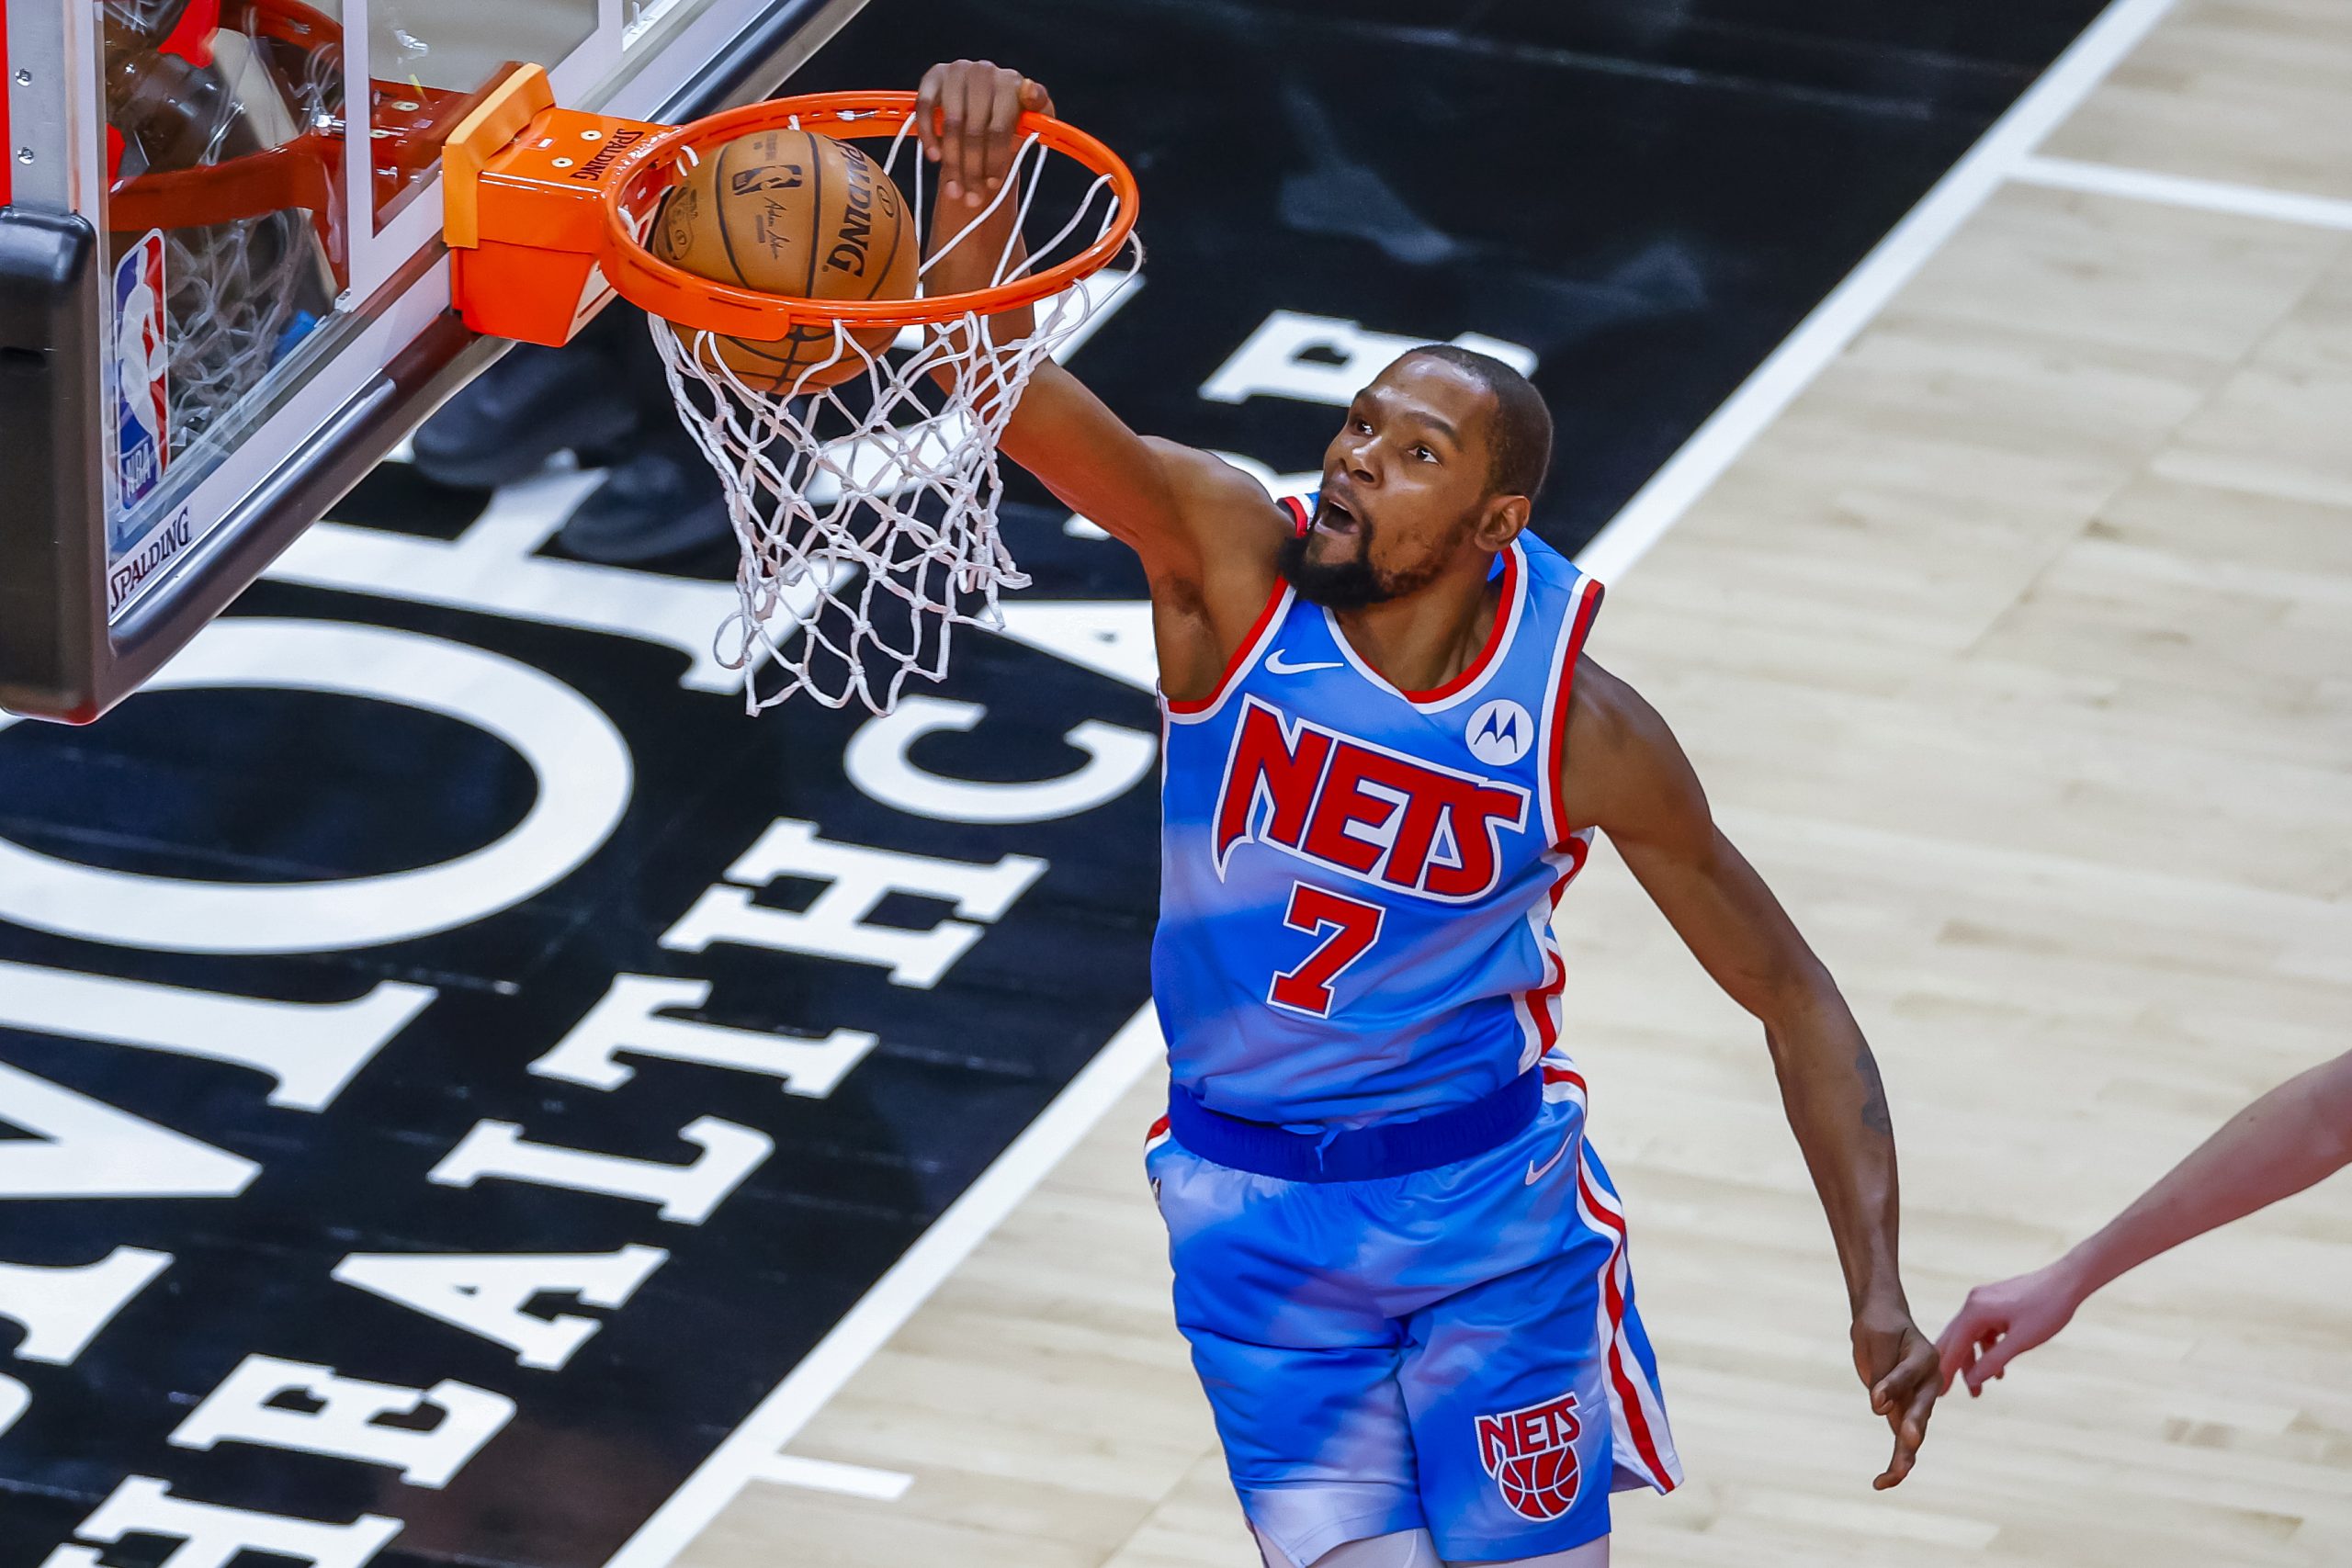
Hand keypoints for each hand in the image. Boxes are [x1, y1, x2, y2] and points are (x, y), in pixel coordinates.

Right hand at [914, 59, 1053, 208]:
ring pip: (951, 124)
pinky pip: (926, 109)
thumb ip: (1040, 108)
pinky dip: (928, 135)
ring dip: (951, 161)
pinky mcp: (933, 76)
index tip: (992, 185)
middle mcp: (984, 71)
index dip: (995, 160)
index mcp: (1011, 82)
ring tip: (954, 189)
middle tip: (972, 197)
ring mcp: (957, 71)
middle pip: (974, 130)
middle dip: (973, 169)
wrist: (984, 104)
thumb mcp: (1032, 117)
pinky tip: (934, 158)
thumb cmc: (1010, 116)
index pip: (1000, 127)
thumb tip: (1030, 92)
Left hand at [1852, 1298, 1938, 1489]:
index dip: (1893, 1386)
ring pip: (1913, 1432)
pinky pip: (1903, 1441)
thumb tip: (1879, 1408)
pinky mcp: (1905, 1415)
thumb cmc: (1881, 1327)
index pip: (1909, 1374)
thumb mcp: (1878, 1337)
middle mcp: (1928, 1383)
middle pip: (1921, 1409)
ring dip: (1903, 1455)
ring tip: (1892, 1476)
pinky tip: (1882, 1482)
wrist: (1883, 1322)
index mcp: (1926, 1357)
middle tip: (1908, 1443)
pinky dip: (1896, 1462)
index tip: (1875, 1400)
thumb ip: (1883, 1372)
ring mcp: (1918, 1402)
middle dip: (1914, 1428)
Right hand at [1936, 1259, 2084, 1396]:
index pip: (1953, 1345)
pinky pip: (1982, 1330)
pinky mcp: (1993, 1304)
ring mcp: (1983, 1302)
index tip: (1939, 1394)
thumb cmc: (2047, 1309)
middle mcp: (1973, 1303)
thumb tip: (1973, 1380)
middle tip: (1950, 1393)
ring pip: (1969, 1337)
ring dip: (1974, 1361)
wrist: (2067, 1282)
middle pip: (1955, 1340)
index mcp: (1975, 1310)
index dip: (1945, 1370)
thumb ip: (1994, 1360)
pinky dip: (1986, 1349)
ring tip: (1980, 1387)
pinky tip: (1998, 1367)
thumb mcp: (2021, 1341)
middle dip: (1955, 1367)